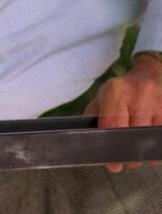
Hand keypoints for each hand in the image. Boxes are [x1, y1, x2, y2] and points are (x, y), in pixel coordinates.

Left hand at [83, 53, 161, 171]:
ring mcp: (158, 102)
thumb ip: (93, 117)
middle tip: (125, 161)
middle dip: (129, 154)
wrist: (150, 75)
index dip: (111, 147)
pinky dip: (157, 148)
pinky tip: (150, 145)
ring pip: (151, 140)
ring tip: (138, 152)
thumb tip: (86, 140)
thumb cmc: (122, 90)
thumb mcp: (102, 97)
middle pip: (133, 135)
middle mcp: (138, 94)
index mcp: (115, 90)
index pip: (112, 125)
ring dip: (144, 153)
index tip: (113, 165)